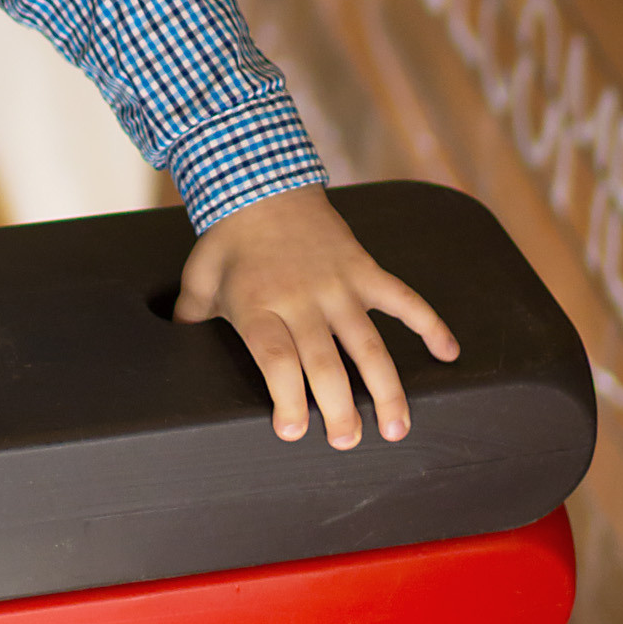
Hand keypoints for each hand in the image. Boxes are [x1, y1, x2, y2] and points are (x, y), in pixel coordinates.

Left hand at [176, 185, 457, 449]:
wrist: (264, 182)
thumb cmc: (229, 240)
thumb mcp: (200, 280)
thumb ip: (192, 320)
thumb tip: (173, 349)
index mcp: (259, 305)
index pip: (275, 358)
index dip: (286, 396)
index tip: (292, 431)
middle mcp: (301, 299)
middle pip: (324, 361)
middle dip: (338, 407)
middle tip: (347, 441)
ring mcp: (338, 285)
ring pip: (368, 343)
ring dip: (386, 388)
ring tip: (396, 429)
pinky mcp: (365, 270)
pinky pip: (404, 298)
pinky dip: (430, 324)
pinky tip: (449, 354)